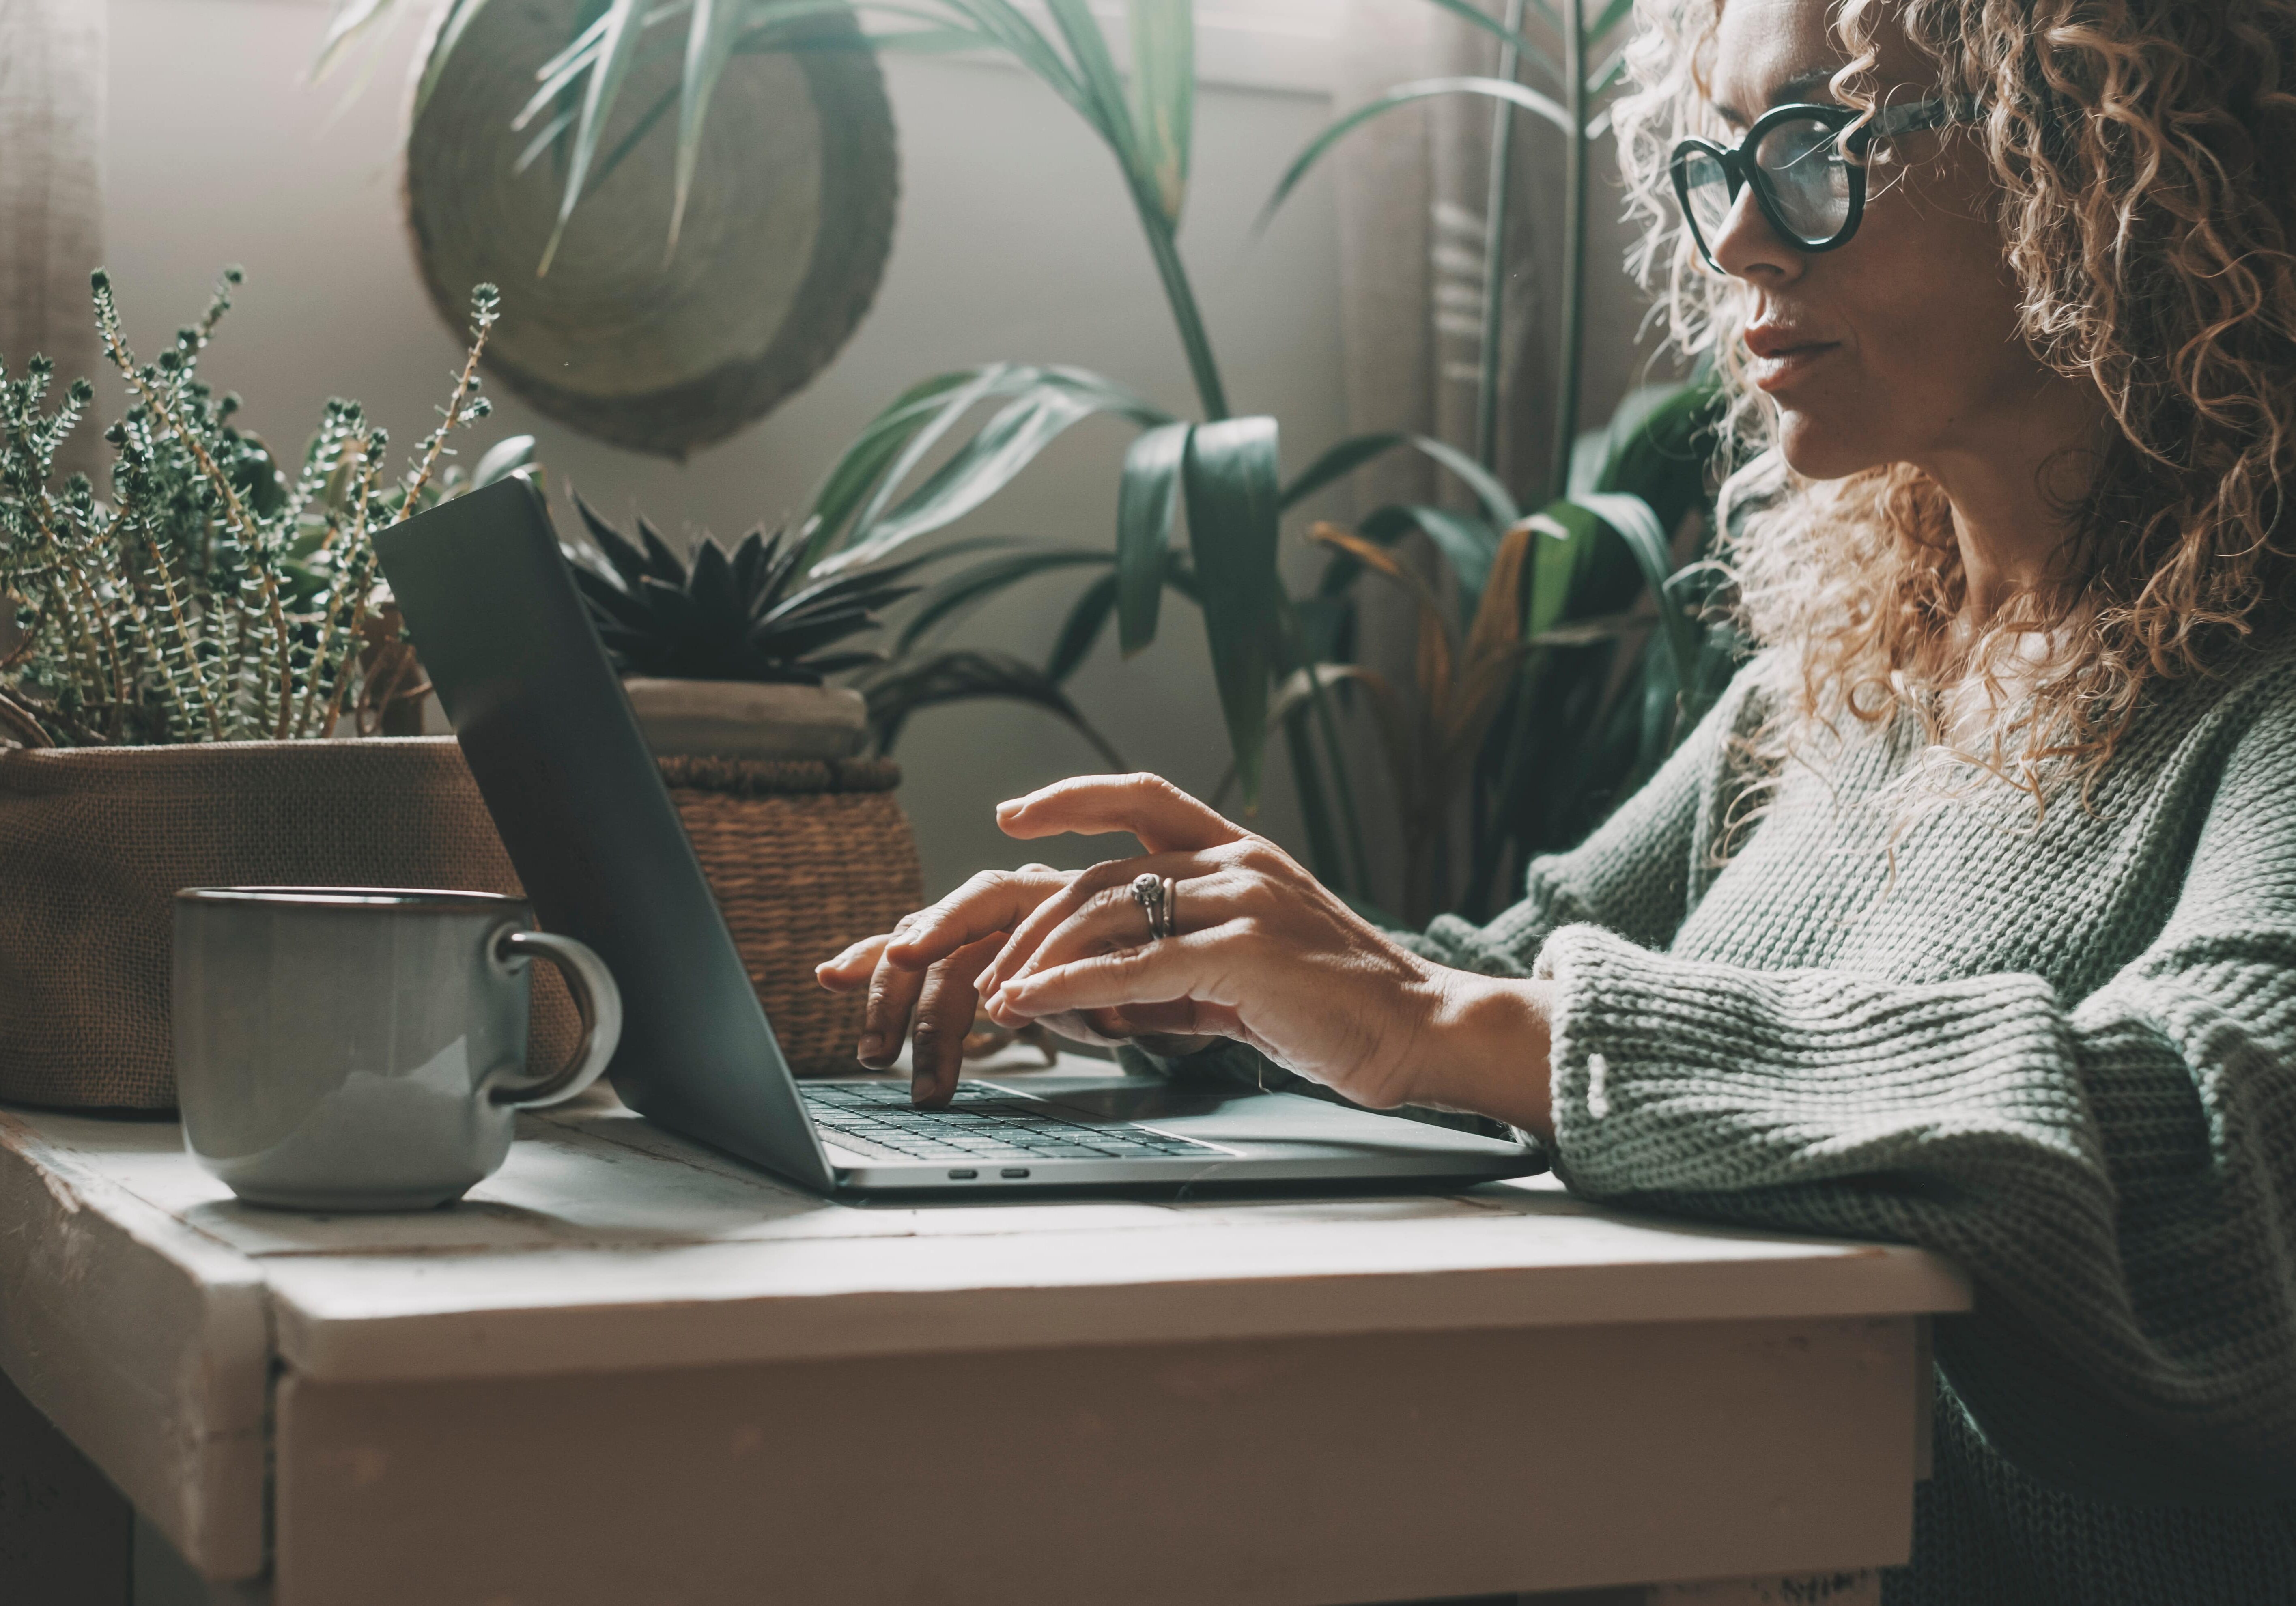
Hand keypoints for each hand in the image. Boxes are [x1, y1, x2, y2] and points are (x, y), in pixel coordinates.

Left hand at [822, 773, 1554, 1134]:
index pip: (1139, 797)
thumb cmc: (1329, 1007)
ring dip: (1033, 960)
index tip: (1011, 819)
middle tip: (972, 963)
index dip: (1070, 799)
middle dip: (1017, 920)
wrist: (1416, 1031)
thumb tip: (1087, 995)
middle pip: (1094, 875)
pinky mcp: (1245, 952)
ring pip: (1103, 915)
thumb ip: (1165, 972)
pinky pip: (1133, 964)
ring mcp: (1242, 899)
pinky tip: (1029, 1006)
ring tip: (990, 999)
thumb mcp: (1235, 976)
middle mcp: (1234, 860)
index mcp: (1235, 852)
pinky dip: (1069, 986)